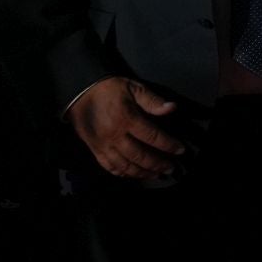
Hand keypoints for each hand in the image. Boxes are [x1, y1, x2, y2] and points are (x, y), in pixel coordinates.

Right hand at [67, 76, 184, 178]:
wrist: (81, 92)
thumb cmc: (109, 89)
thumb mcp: (134, 88)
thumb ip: (153, 100)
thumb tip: (171, 107)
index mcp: (127, 119)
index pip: (153, 136)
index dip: (168, 145)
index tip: (180, 150)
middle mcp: (115, 135)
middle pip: (140, 156)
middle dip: (158, 164)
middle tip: (170, 167)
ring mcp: (103, 144)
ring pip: (125, 165)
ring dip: (142, 172)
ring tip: (155, 174)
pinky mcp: (94, 149)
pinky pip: (109, 166)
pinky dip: (122, 173)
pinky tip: (133, 174)